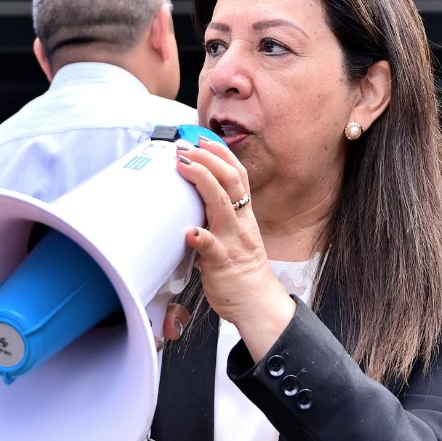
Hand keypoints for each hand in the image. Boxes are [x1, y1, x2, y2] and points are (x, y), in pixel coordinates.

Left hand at [175, 139, 293, 359]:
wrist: (258, 302)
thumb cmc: (241, 268)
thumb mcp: (234, 234)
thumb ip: (219, 216)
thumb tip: (196, 197)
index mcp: (243, 214)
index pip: (237, 175)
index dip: (221, 154)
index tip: (203, 138)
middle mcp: (240, 222)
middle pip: (230, 181)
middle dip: (208, 159)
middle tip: (186, 147)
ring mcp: (232, 241)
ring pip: (222, 204)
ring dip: (202, 182)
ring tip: (183, 167)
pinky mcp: (223, 263)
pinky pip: (212, 248)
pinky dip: (201, 237)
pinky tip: (189, 231)